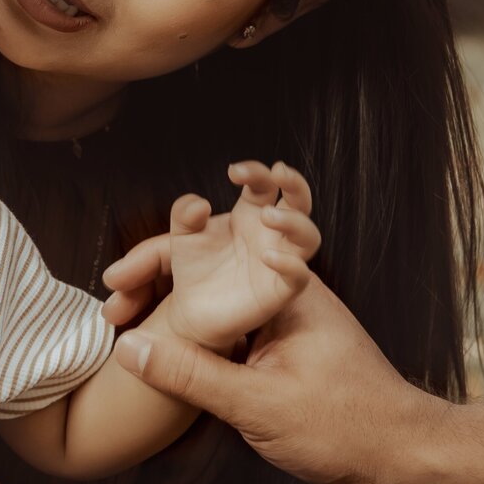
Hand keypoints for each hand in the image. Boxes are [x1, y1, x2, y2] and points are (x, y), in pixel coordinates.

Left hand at [103, 161, 319, 352]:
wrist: (191, 312)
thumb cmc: (191, 269)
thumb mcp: (176, 239)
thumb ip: (183, 215)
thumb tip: (197, 205)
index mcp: (249, 212)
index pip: (264, 183)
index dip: (256, 171)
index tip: (233, 171)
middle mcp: (270, 233)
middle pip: (299, 200)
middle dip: (294, 183)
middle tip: (278, 172)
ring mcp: (279, 261)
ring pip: (308, 237)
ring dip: (295, 221)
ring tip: (268, 215)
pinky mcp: (278, 292)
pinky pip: (298, 277)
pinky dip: (291, 265)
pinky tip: (270, 257)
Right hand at [113, 271, 431, 483]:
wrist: (405, 459)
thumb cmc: (348, 427)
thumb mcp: (258, 405)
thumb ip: (192, 375)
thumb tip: (130, 348)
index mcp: (284, 286)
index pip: (207, 250)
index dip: (154, 260)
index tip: (116, 282)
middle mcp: (282, 289)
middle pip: (203, 263)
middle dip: (154, 275)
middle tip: (111, 305)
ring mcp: (280, 316)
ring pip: (210, 293)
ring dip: (168, 303)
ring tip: (123, 322)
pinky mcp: (279, 344)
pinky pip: (223, 322)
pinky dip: (190, 329)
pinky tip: (163, 349)